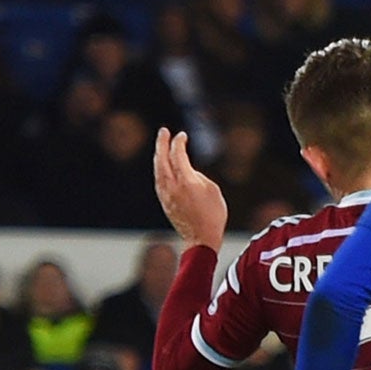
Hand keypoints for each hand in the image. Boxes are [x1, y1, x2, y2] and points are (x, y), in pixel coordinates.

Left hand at [153, 129, 228, 251]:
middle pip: (161, 158)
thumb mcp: (213, 190)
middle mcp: (172, 185)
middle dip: (162, 143)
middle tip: (163, 132)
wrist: (201, 238)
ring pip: (157, 168)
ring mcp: (165, 193)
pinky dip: (160, 168)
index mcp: (186, 180)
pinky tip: (162, 166)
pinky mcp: (164, 200)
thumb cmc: (213, 215)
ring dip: (159, 155)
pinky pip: (158, 178)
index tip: (182, 135)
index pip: (177, 154)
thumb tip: (188, 172)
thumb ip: (198, 176)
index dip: (178, 142)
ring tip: (161, 147)